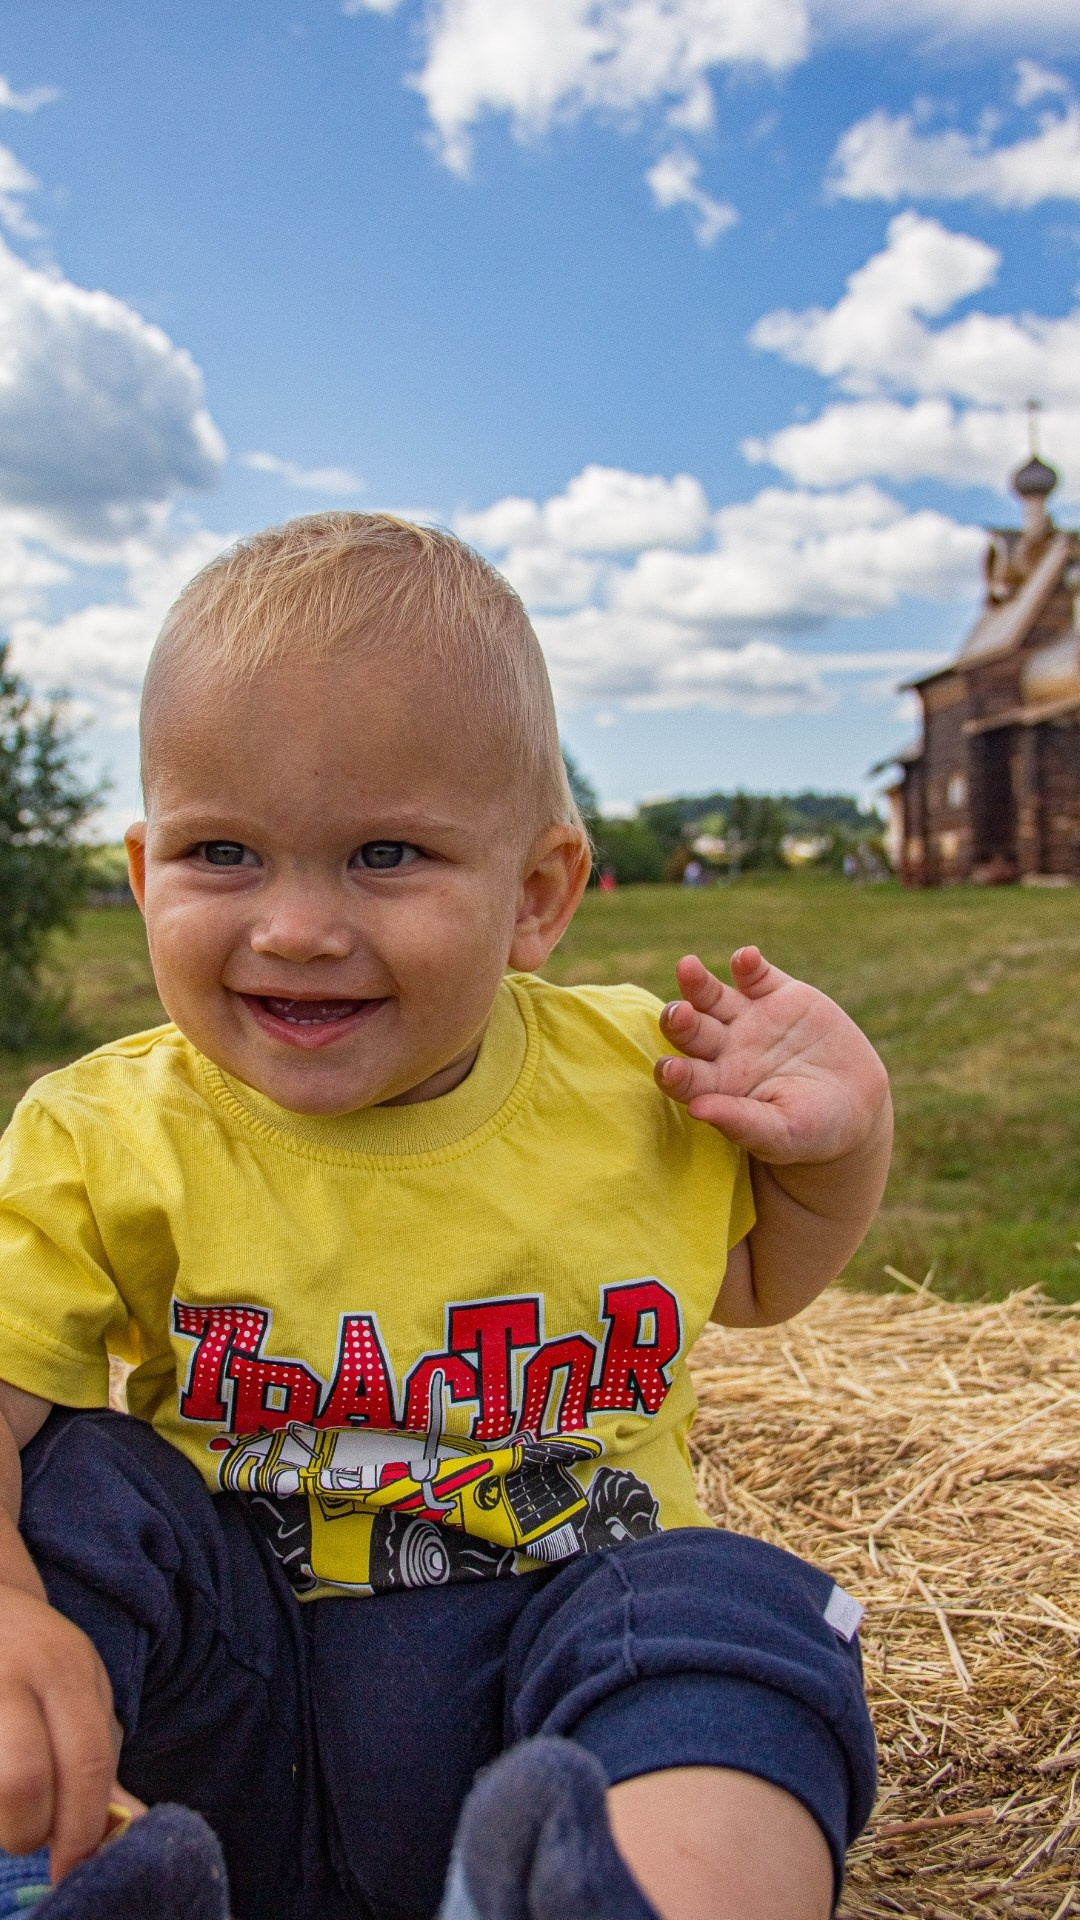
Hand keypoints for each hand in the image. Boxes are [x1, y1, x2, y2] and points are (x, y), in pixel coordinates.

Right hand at [0, 1582, 126, 1881]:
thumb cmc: (38, 1660)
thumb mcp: (81, 1688)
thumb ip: (98, 1757)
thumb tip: (129, 1826)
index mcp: (65, 1666)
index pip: (85, 1763)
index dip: (81, 1831)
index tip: (74, 1867)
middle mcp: (13, 1673)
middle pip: (22, 1780)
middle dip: (29, 1831)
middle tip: (28, 1836)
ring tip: (5, 1804)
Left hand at [655, 948, 889, 1165]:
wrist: (856, 1104)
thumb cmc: (812, 1132)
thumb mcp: (782, 1133)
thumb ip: (740, 1122)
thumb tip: (696, 1110)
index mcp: (716, 1087)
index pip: (684, 1079)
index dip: (674, 1074)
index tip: (670, 1069)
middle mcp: (723, 1049)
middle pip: (690, 1031)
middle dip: (680, 1021)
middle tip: (679, 1014)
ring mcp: (749, 1019)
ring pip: (712, 996)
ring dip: (698, 983)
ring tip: (688, 968)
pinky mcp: (778, 995)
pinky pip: (756, 975)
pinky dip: (748, 964)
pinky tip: (746, 958)